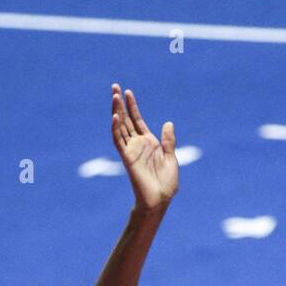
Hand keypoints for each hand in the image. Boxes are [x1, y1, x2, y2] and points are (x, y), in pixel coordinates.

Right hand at [111, 83, 177, 209]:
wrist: (160, 199)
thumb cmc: (166, 183)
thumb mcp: (171, 158)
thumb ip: (168, 141)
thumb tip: (168, 123)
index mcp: (149, 143)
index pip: (137, 120)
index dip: (132, 106)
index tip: (127, 92)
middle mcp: (138, 144)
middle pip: (126, 119)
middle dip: (120, 103)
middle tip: (114, 86)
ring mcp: (131, 150)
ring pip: (120, 127)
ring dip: (117, 111)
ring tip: (114, 96)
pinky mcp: (127, 158)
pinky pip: (119, 141)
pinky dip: (116, 129)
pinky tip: (116, 117)